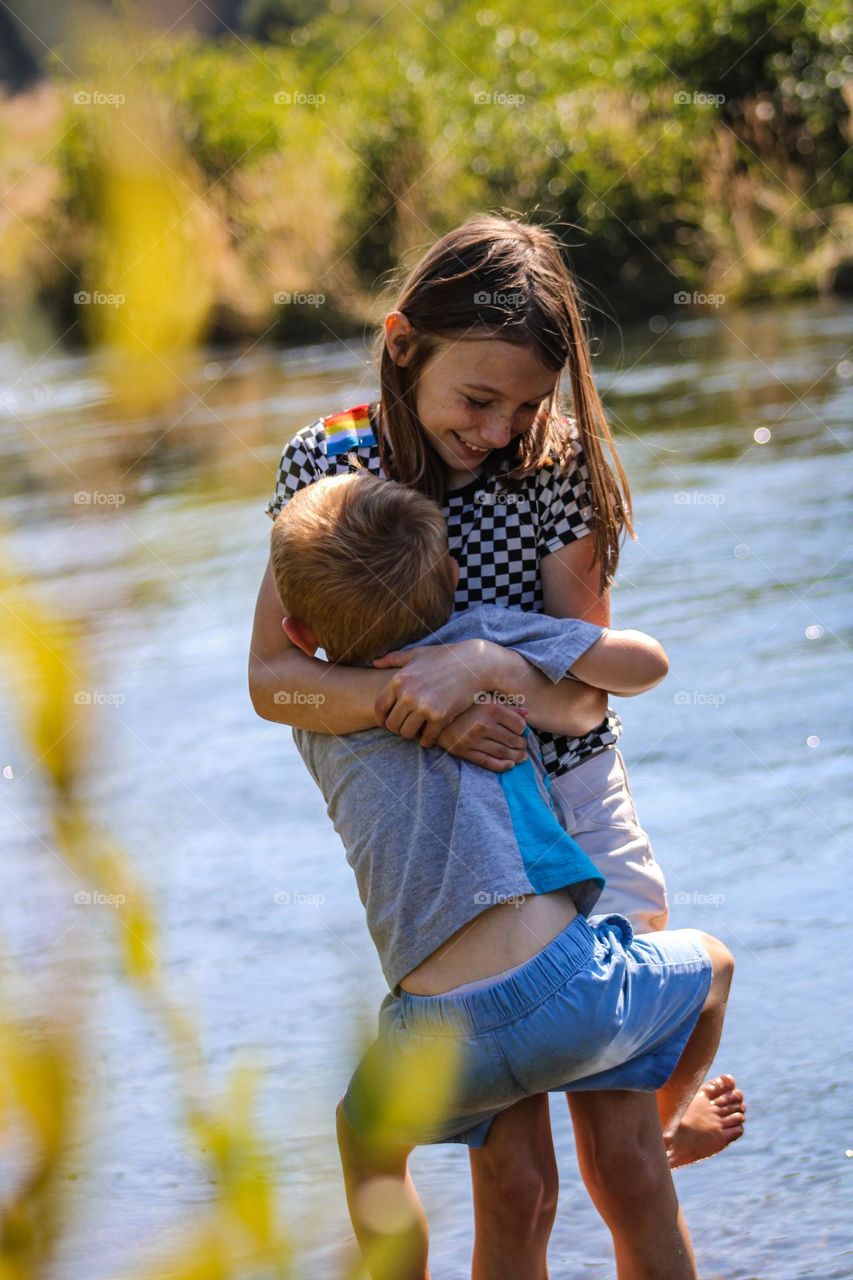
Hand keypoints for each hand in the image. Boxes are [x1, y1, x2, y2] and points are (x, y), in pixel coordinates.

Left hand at [373, 640, 498, 746]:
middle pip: (392, 724)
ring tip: (417, 731)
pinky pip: (426, 738)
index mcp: (399, 680)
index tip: (387, 722)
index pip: (379, 707)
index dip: (381, 718)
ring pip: (407, 733)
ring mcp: (424, 706)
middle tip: (406, 727)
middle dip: (398, 728)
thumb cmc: (445, 657)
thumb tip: (375, 662)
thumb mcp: (418, 654)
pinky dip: (427, 740)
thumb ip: (394, 659)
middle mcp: (408, 694)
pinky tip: (430, 736)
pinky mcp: (440, 716)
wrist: (474, 663)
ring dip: (412, 734)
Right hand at [436, 699, 529, 771]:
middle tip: (523, 745)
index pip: (518, 725)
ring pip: (502, 752)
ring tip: (521, 756)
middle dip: (521, 745)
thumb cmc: (463, 704)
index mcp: (491, 708)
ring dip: (515, 756)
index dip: (523, 729)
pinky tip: (509, 765)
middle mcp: (483, 725)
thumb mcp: (485, 697)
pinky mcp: (463, 751)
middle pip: (512, 740)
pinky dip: (501, 766)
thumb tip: (526, 713)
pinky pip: (487, 762)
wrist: (432, 714)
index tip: (521, 731)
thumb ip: (507, 705)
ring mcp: (473, 740)